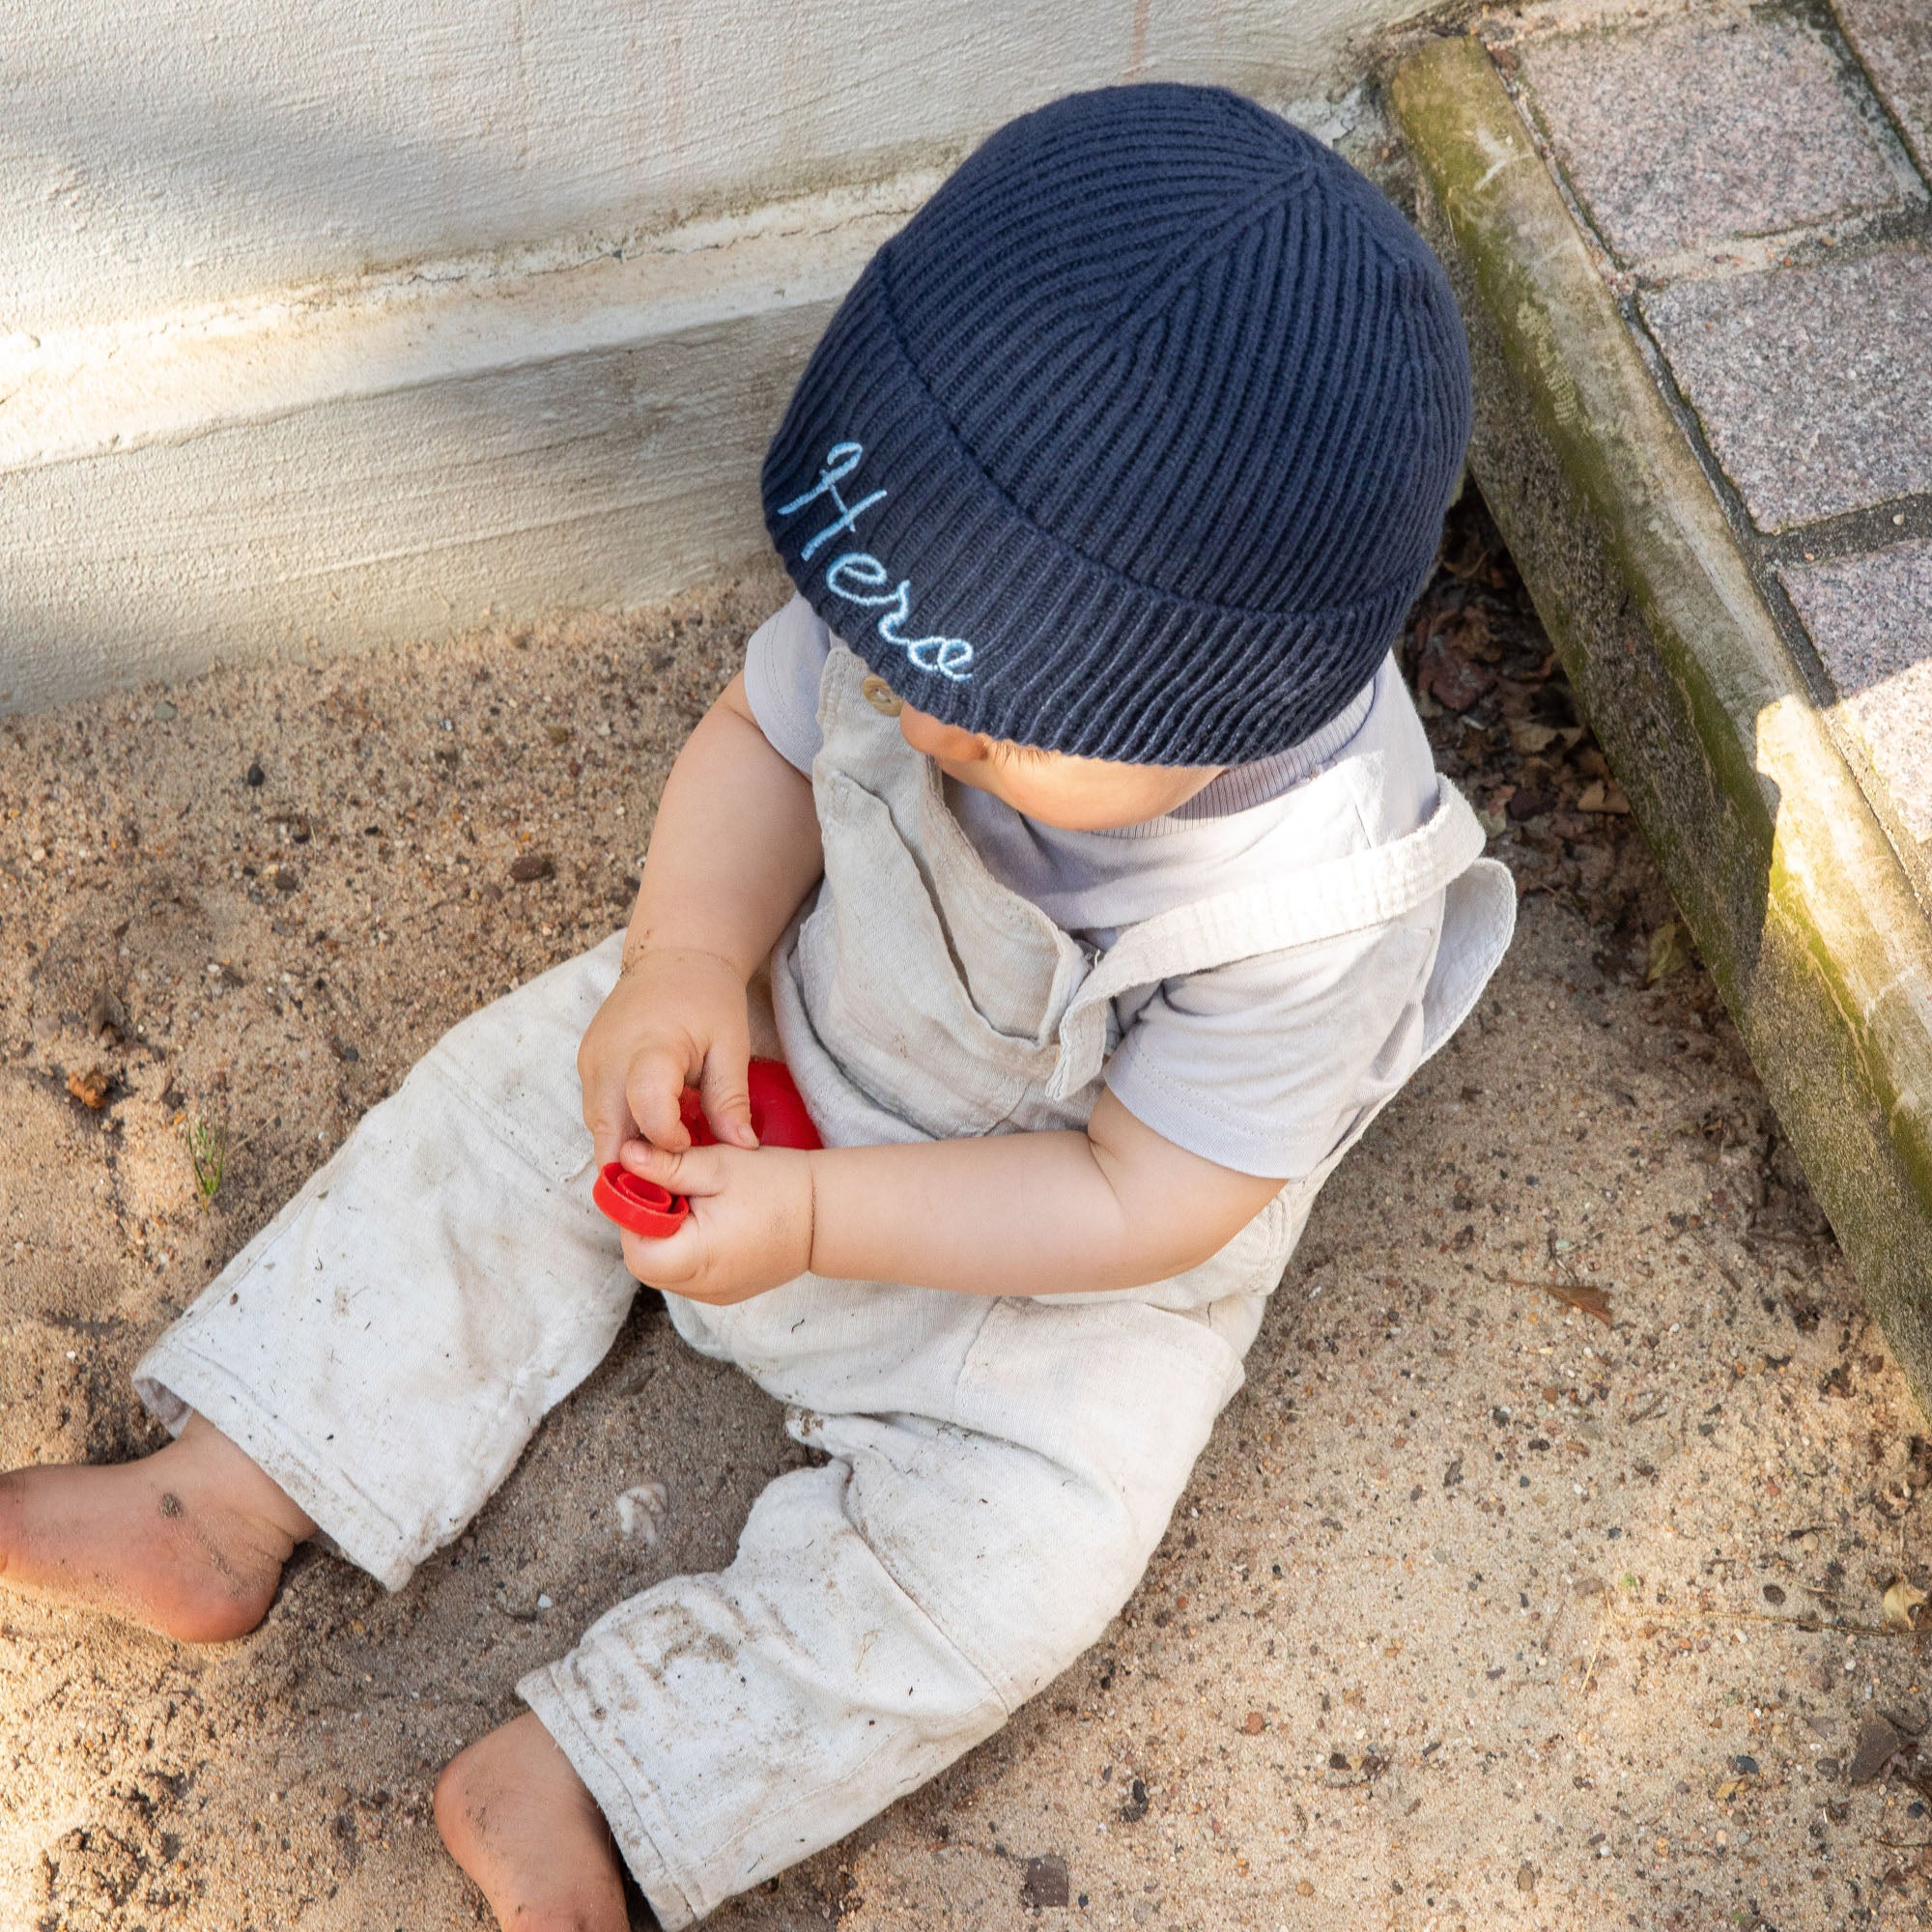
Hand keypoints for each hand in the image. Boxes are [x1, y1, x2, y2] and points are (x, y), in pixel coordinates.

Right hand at [576, 946, 758, 1164]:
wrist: (673, 956)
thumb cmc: (708, 998)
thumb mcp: (731, 1045)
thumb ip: (731, 1099)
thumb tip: (742, 1148)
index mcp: (651, 1046)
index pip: (646, 1108)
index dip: (668, 1140)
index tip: (691, 1142)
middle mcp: (609, 1057)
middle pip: (609, 1132)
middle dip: (636, 1164)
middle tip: (670, 1176)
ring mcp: (591, 1062)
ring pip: (598, 1128)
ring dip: (626, 1148)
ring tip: (663, 1152)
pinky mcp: (586, 1065)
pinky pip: (598, 1112)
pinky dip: (620, 1129)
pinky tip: (649, 1130)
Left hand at [613, 1137, 815, 1305]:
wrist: (825, 1214)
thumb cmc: (776, 1186)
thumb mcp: (717, 1165)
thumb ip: (667, 1165)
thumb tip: (624, 1157)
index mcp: (697, 1259)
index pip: (636, 1248)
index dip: (634, 1215)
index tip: (654, 1185)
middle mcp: (702, 1288)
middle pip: (645, 1262)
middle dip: (649, 1225)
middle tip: (675, 1191)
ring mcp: (713, 1295)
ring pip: (664, 1269)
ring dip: (666, 1237)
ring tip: (696, 1205)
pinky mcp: (723, 1292)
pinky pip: (686, 1274)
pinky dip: (686, 1249)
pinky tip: (709, 1223)